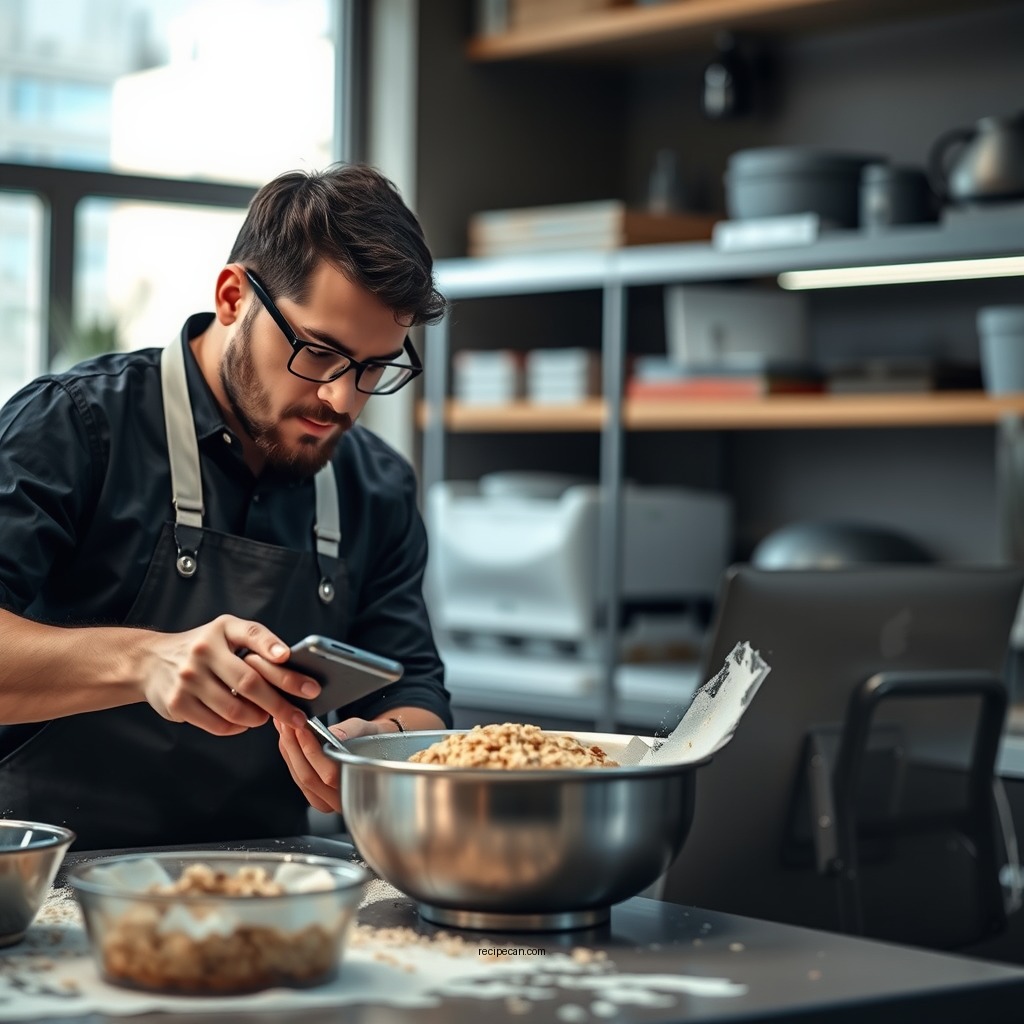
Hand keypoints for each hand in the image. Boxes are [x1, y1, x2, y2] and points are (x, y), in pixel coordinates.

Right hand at [139, 614, 318, 735]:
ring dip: (259, 718)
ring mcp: (189, 679)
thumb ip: (256, 640)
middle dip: (280, 702)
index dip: (270, 646)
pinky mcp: (178, 703)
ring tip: (267, 717)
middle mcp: (203, 652)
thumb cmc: (201, 648)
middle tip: (299, 715)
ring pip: (235, 709)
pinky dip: (238, 727)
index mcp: (221, 630)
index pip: (250, 634)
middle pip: (249, 682)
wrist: (151, 662)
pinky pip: (217, 724)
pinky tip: (245, 722)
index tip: (287, 656)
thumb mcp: (226, 632)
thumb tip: (287, 662)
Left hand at [275, 717, 392, 813]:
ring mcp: (328, 802)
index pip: (330, 774)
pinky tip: (287, 741)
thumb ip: (351, 731)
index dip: (312, 751)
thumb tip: (333, 734)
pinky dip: (289, 758)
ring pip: (300, 780)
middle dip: (294, 748)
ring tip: (283, 728)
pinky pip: (298, 779)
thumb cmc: (374, 740)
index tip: (302, 729)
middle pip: (309, 778)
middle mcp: (343, 799)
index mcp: (361, 785)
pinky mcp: (316, 797)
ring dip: (288, 752)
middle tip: (286, 724)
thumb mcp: (368, 729)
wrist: (378, 750)